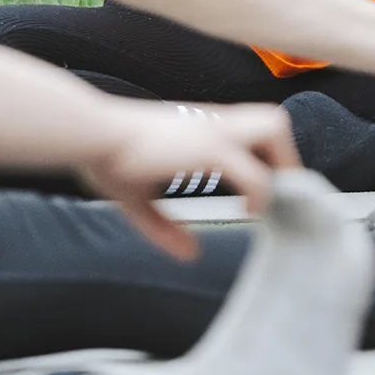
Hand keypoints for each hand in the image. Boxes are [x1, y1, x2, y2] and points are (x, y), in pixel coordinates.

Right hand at [77, 101, 298, 258]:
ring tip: (266, 198)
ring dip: (279, 163)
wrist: (90, 133)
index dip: (265, 155)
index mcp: (198, 126)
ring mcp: (213, 132)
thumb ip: (164, 228)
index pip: (252, 126)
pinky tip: (250, 211)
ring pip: (275, 130)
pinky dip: (260, 192)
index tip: (260, 188)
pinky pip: (255, 173)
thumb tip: (190, 256)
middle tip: (274, 191)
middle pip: (274, 119)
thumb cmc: (105, 156)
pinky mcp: (209, 149)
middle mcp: (212, 123)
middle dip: (284, 154)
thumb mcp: (137, 199)